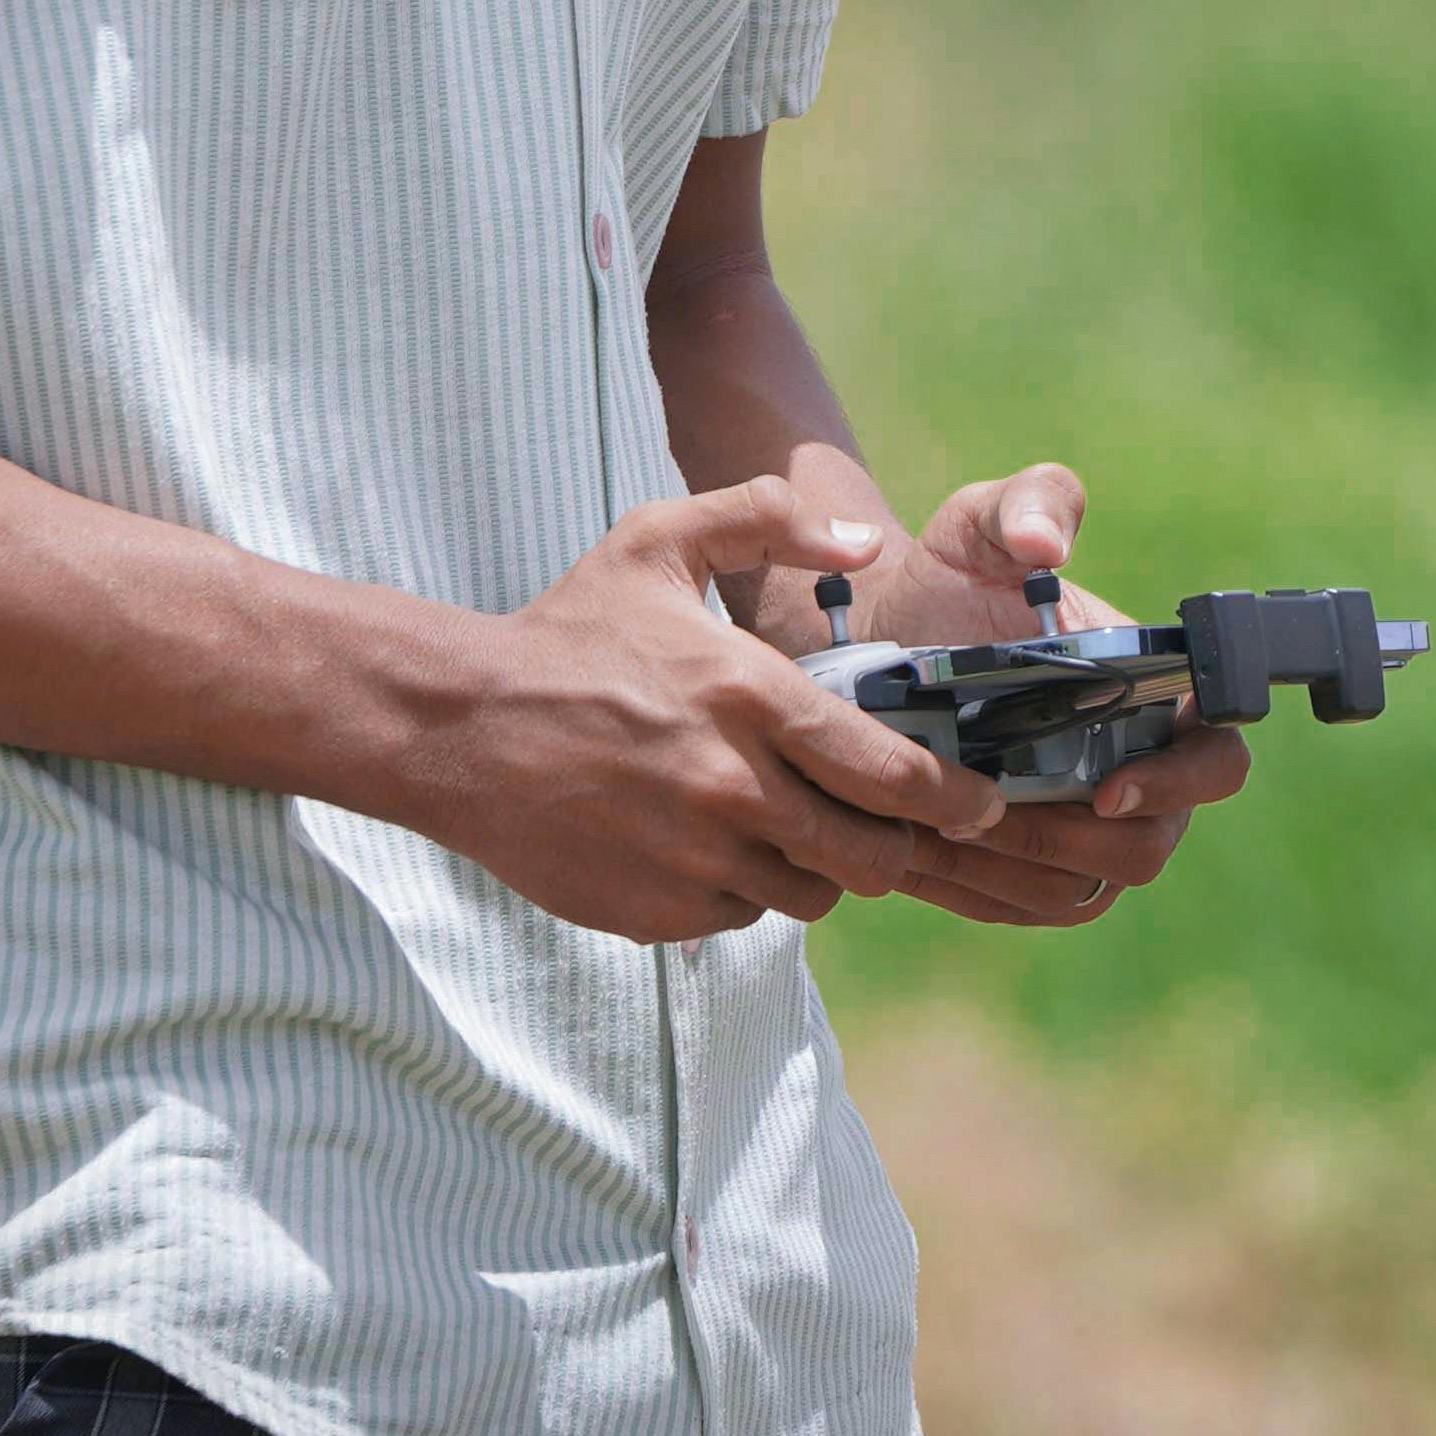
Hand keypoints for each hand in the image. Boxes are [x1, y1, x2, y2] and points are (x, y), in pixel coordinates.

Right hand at [406, 480, 1011, 942]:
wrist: (455, 728)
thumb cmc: (567, 630)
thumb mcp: (658, 539)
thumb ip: (768, 519)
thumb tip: (867, 540)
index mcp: (750, 698)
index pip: (890, 774)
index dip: (952, 799)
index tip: (979, 805)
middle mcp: (732, 789)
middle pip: (870, 856)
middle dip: (898, 846)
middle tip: (897, 829)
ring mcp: (693, 859)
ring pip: (809, 894)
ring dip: (817, 868)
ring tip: (789, 825)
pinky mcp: (656, 913)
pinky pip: (740, 916)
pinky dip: (744, 890)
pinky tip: (711, 844)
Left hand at [851, 462, 1257, 930]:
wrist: (878, 644)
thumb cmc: (946, 581)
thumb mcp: (978, 524)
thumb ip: (1026, 503)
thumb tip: (1046, 541)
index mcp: (1156, 694)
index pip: (1217, 756)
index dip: (1179, 781)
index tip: (1104, 785)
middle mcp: (1138, 766)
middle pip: (1153, 842)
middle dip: (1075, 837)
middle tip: (993, 811)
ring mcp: (1092, 826)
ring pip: (1089, 884)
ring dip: (1020, 868)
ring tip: (945, 827)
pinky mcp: (1038, 868)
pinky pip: (1035, 905)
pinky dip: (985, 890)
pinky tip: (927, 851)